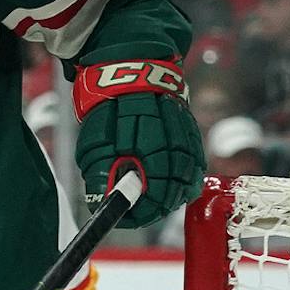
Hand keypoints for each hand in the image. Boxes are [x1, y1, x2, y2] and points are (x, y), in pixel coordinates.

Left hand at [72, 59, 201, 228]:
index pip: (151, 198)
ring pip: (187, 181)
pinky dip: (185, 180)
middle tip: (137, 213)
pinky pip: (195, 164)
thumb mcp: (94, 145)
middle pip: (173, 193)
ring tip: (152, 203)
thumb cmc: (109, 109)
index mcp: (149, 153)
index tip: (126, 217)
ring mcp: (186, 140)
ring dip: (171, 196)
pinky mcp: (192, 133)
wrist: (132, 71)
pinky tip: (173, 186)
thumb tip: (105, 204)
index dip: (138, 213)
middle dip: (155, 208)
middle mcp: (173, 149)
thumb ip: (102, 176)